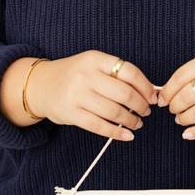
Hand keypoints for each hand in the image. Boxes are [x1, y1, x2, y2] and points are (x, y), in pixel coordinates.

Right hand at [33, 51, 157, 140]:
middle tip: (146, 111)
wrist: (41, 85)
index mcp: (95, 59)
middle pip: (124, 93)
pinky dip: (117, 133)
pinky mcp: (71, 113)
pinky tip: (127, 135)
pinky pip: (99, 126)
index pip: (129, 71)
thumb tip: (149, 91)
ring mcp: (77, 95)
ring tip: (137, 123)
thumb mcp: (93, 65)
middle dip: (141, 105)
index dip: (145, 86)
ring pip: (114, 112)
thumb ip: (117, 74)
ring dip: (131, 120)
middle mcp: (86, 75)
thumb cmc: (75, 75)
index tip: (152, 97)